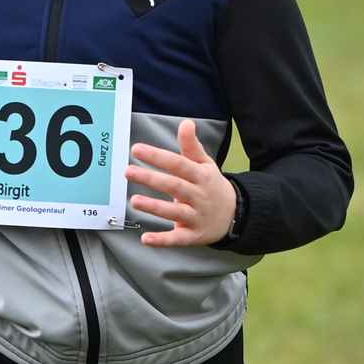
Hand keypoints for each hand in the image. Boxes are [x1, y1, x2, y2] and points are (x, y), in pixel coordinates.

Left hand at [128, 116, 237, 247]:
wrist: (235, 215)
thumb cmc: (212, 186)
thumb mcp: (205, 164)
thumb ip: (191, 146)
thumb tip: (186, 123)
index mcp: (200, 176)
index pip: (178, 163)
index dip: (158, 156)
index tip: (137, 149)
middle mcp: (198, 195)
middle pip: (173, 185)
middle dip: (151, 178)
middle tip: (128, 171)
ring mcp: (196, 216)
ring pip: (174, 211)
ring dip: (154, 207)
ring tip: (134, 200)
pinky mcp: (193, 235)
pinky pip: (177, 238)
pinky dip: (162, 240)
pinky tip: (146, 238)